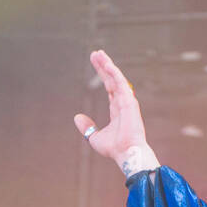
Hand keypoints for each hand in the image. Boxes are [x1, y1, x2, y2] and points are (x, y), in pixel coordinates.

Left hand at [73, 49, 159, 175]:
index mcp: (117, 109)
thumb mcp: (94, 137)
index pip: (109, 87)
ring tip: (99, 54)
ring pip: (116, 78)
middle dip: (104, 66)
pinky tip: (107, 65)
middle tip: (96, 53)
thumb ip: (87, 127)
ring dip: (108, 65)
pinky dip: (115, 73)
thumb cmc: (114, 148)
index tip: (95, 62)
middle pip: (112, 79)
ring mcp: (127, 101)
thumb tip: (76, 117)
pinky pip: (121, 83)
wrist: (126, 153)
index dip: (102, 74)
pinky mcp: (130, 102)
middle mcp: (123, 102)